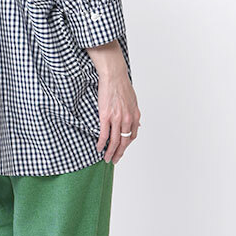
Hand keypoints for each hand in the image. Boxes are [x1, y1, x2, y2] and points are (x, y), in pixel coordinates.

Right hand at [85, 41, 141, 164]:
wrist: (114, 76)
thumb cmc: (122, 85)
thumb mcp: (133, 100)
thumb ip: (133, 113)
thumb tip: (137, 122)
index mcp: (135, 115)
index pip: (132, 135)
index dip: (126, 144)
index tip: (122, 149)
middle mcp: (128, 119)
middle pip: (124, 142)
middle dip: (119, 153)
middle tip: (115, 160)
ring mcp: (117, 119)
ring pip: (114, 141)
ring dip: (110, 152)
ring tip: (106, 158)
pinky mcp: (106, 116)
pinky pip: (104, 134)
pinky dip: (101, 143)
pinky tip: (98, 148)